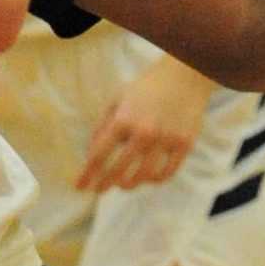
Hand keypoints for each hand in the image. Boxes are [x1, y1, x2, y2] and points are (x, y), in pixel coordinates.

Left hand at [77, 58, 212, 193]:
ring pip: (143, 176)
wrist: (185, 75)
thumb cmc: (146, 88)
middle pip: (118, 170)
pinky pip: (167, 173)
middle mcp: (144, 132)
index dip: (87, 175)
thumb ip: (102, 127)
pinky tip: (148, 178)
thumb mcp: (117, 100)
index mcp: (123, 119)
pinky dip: (155, 180)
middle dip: (104, 184)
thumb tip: (90, 155)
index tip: (79, 186)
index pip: (99, 155)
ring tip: (123, 184)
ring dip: (129, 184)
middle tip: (98, 190)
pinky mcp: (184, 144)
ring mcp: (166, 140)